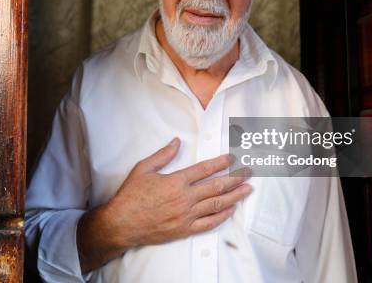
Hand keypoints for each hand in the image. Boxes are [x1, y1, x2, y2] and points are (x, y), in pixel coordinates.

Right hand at [107, 137, 252, 245]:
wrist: (122, 224)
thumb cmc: (131, 196)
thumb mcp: (143, 169)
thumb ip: (162, 155)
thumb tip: (176, 142)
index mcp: (175, 182)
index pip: (205, 169)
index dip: (221, 162)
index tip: (232, 158)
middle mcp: (184, 199)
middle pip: (217, 186)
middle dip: (235, 178)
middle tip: (248, 172)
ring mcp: (186, 216)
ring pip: (217, 205)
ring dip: (235, 196)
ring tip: (247, 189)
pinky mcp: (184, 230)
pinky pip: (208, 223)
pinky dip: (222, 216)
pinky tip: (230, 210)